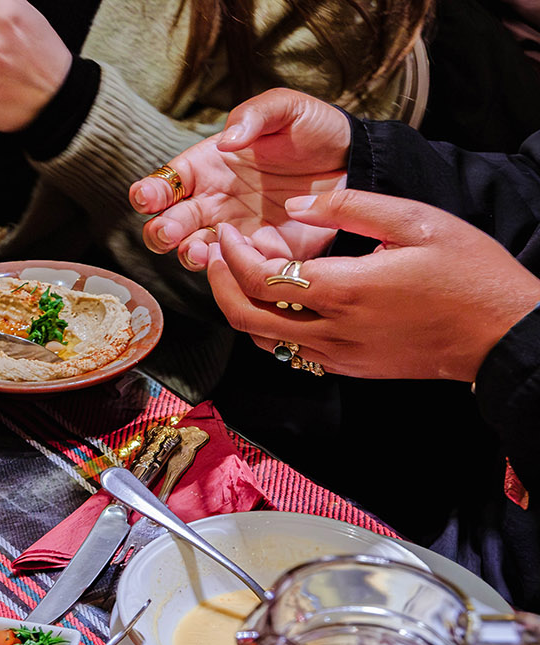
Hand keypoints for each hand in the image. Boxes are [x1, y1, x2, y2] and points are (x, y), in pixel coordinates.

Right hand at [130, 89, 351, 268]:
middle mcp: (211, 204)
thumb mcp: (287, 108)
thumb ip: (254, 115)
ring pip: (192, 252)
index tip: (148, 197)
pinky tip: (234, 259)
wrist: (357, 162)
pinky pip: (235, 269)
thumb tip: (227, 141)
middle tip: (170, 230)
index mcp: (206, 168)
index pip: (163, 184)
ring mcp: (233, 232)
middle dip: (160, 231)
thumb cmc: (316, 131)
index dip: (148, 193)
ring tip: (199, 249)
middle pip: (166, 226)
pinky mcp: (261, 254)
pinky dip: (228, 268)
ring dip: (187, 254)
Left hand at [204, 192, 539, 380]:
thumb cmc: (468, 271)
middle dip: (220, 283)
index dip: (233, 254)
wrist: (502, 333)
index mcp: (346, 291)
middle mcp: (332, 331)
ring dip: (240, 307)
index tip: (228, 232)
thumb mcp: (417, 221)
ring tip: (239, 272)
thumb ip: (351, 208)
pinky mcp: (347, 368)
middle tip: (216, 252)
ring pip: (261, 340)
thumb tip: (297, 204)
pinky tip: (277, 299)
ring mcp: (338, 356)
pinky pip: (288, 352)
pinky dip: (268, 326)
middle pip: (246, 316)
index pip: (262, 278)